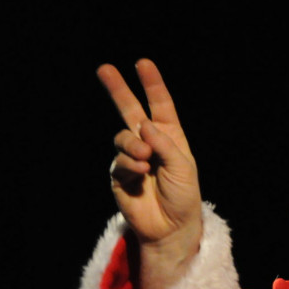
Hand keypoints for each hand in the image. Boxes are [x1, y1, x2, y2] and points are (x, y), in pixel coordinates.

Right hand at [99, 59, 202, 288]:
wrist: (171, 226)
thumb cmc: (184, 195)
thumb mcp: (183, 166)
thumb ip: (164, 143)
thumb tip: (143, 124)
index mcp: (170, 136)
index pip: (160, 105)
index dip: (152, 84)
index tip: (143, 63)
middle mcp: (149, 142)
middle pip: (130, 110)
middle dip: (118, 89)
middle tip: (104, 68)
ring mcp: (132, 157)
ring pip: (122, 137)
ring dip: (132, 145)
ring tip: (145, 159)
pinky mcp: (119, 174)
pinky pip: (118, 160)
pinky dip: (130, 165)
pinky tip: (141, 174)